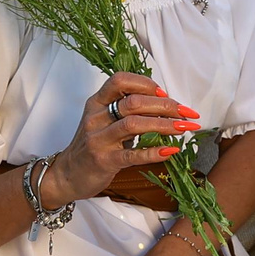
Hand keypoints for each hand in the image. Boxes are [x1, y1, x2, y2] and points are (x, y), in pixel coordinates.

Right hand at [41, 72, 199, 206]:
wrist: (68, 175)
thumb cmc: (93, 146)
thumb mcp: (104, 122)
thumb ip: (125, 111)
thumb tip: (163, 103)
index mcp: (96, 103)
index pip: (120, 80)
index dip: (145, 84)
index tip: (165, 94)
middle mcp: (96, 117)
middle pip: (133, 102)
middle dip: (165, 106)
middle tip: (187, 113)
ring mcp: (99, 139)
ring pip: (134, 124)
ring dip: (164, 125)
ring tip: (184, 128)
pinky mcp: (104, 160)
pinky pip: (132, 154)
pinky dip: (154, 152)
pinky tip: (170, 151)